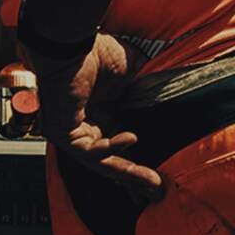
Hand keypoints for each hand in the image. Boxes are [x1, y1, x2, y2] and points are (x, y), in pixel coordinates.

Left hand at [25, 31, 164, 202]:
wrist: (71, 42)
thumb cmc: (97, 53)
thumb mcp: (134, 76)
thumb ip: (147, 94)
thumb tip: (172, 104)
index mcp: (100, 114)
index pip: (119, 148)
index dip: (137, 164)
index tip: (159, 177)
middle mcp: (85, 126)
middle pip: (110, 162)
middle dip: (133, 178)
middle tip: (157, 191)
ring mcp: (72, 132)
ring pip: (99, 163)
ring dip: (126, 172)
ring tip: (150, 181)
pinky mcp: (62, 132)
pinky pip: (87, 150)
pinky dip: (110, 147)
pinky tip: (131, 139)